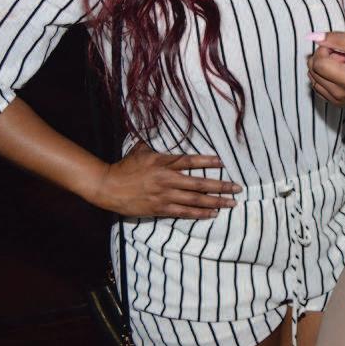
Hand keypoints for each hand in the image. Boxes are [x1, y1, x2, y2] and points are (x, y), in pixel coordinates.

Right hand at [94, 142, 240, 218]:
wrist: (107, 187)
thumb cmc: (125, 167)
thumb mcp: (141, 151)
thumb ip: (156, 144)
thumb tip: (162, 131)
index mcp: (163, 162)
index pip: (190, 161)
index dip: (207, 161)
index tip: (223, 162)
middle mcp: (166, 180)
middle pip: (199, 183)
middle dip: (221, 186)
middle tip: (238, 188)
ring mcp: (164, 196)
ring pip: (195, 200)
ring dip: (215, 202)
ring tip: (231, 203)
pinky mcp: (160, 209)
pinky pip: (184, 213)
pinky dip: (199, 214)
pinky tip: (212, 213)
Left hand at [307, 31, 344, 105]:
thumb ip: (336, 38)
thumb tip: (313, 37)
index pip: (318, 62)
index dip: (325, 50)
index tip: (339, 48)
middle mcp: (339, 95)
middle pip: (313, 69)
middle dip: (324, 57)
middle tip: (342, 56)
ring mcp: (336, 101)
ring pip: (312, 77)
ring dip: (324, 66)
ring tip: (342, 64)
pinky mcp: (334, 102)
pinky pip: (317, 84)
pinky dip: (324, 75)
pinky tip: (338, 72)